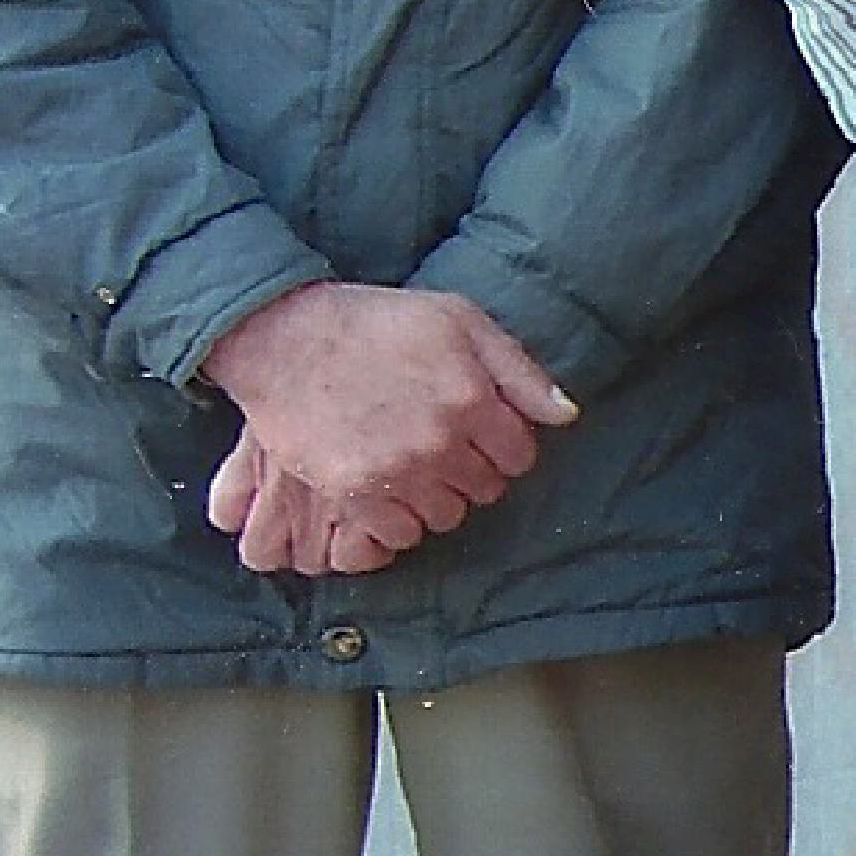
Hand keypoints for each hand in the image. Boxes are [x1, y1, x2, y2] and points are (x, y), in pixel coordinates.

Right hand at [196, 278, 577, 557]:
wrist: (288, 338)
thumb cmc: (378, 322)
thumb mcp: (460, 321)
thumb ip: (519, 370)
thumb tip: (566, 414)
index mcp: (472, 398)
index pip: (519, 456)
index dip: (505, 447)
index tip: (484, 437)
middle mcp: (440, 441)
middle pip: (485, 489)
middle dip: (474, 472)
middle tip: (446, 450)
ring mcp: (395, 470)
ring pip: (445, 516)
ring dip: (438, 498)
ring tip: (416, 469)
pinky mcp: (352, 492)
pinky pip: (398, 533)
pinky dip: (399, 520)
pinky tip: (389, 490)